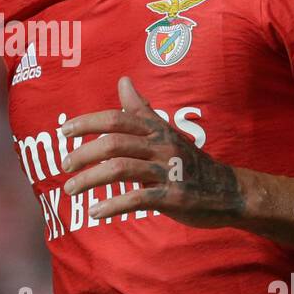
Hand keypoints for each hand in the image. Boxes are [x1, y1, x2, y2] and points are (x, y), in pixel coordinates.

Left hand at [60, 76, 245, 227]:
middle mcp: (162, 146)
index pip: (117, 118)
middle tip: (64, 165)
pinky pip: (137, 198)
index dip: (88, 123)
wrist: (230, 191)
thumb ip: (142, 110)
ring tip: (71, 190)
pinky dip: (113, 205)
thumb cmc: (190, 161)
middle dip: (83, 153)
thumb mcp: (166, 132)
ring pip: (121, 169)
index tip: (63, 131)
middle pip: (114, 143)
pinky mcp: (174, 196)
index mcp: (157, 129)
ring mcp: (168, 171)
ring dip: (91, 180)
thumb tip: (123, 81)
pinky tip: (95, 212)